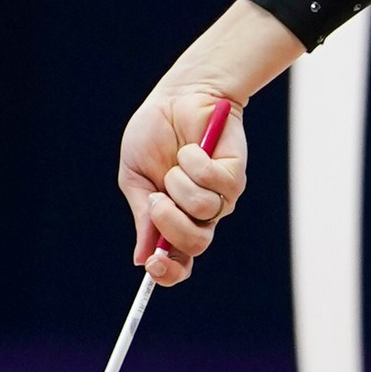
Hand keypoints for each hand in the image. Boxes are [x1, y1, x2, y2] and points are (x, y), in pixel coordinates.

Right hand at [118, 77, 246, 286]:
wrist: (176, 98)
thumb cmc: (154, 135)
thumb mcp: (135, 177)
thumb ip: (142, 216)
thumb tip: (142, 259)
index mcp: (173, 221)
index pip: (178, 264)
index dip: (168, 273)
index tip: (152, 264)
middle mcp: (200, 216)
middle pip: (194, 246)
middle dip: (170, 223)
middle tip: (158, 196)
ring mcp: (220, 197)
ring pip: (202, 212)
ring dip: (180, 183)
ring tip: (177, 161)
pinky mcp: (235, 176)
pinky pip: (215, 183)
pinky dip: (195, 163)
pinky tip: (192, 148)